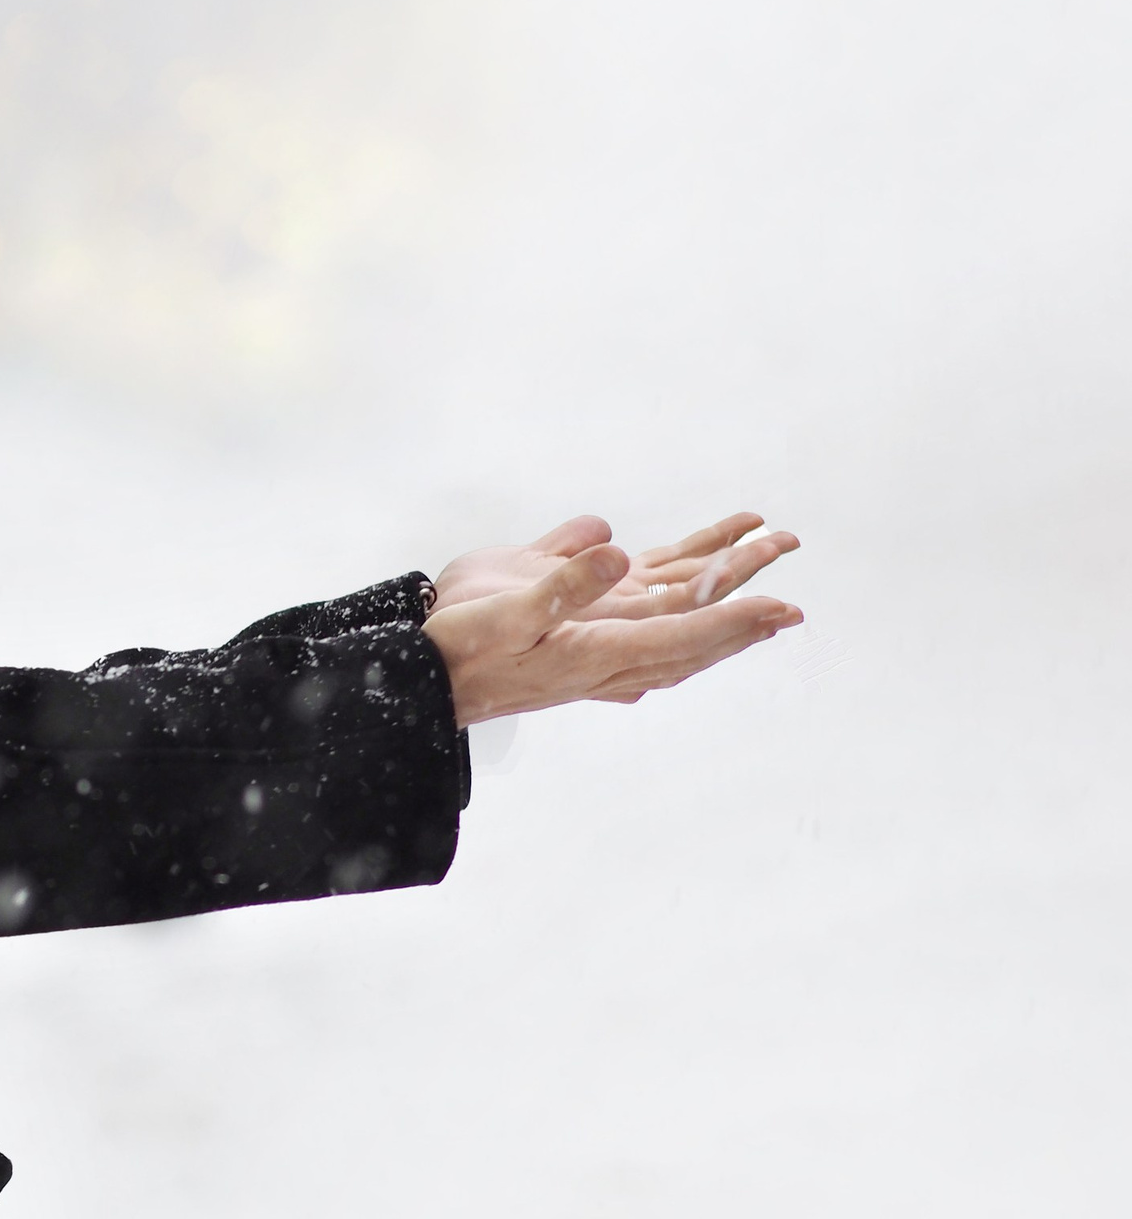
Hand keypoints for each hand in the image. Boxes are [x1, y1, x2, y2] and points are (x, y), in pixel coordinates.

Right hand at [423, 513, 801, 727]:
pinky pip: (647, 594)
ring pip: (676, 606)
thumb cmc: (462, 647)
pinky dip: (682, 573)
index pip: (683, 636)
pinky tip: (707, 557)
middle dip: (744, 605)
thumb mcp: (506, 614)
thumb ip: (563, 584)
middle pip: (694, 626)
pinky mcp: (584, 618)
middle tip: (791, 590)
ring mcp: (601, 635)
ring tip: (768, 545)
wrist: (428, 673)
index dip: (733, 621)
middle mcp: (611, 648)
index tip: (779, 608)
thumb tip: (619, 553)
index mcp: (598, 652)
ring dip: (722, 580)